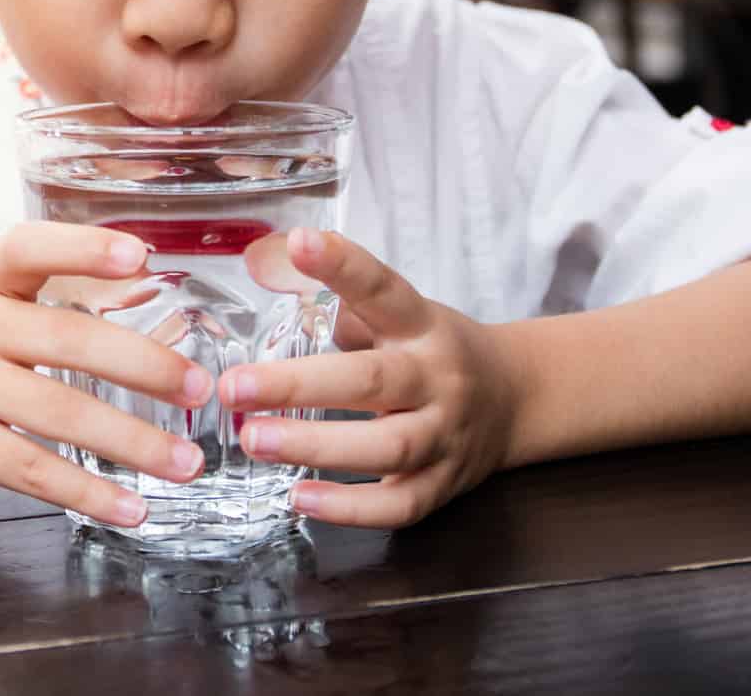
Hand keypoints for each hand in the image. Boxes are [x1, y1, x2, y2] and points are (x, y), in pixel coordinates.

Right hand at [0, 222, 214, 526]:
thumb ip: (55, 307)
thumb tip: (151, 302)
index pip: (29, 249)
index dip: (81, 247)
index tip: (139, 254)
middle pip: (66, 338)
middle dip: (144, 366)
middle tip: (200, 389)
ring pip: (56, 412)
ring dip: (131, 441)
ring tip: (185, 462)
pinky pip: (26, 467)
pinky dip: (85, 491)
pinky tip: (129, 507)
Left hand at [220, 227, 519, 527]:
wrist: (515, 399)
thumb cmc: (431, 351)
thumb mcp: (398, 314)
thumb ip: (339, 297)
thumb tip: (262, 262)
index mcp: (421, 325)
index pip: (383, 290)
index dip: (343, 266)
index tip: (301, 243)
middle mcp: (436, 378)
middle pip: (373, 380)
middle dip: (299, 386)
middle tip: (235, 387)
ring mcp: (445, 436)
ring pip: (388, 447)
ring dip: (316, 447)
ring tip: (254, 440)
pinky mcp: (443, 485)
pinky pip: (400, 504)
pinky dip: (351, 508)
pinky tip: (300, 498)